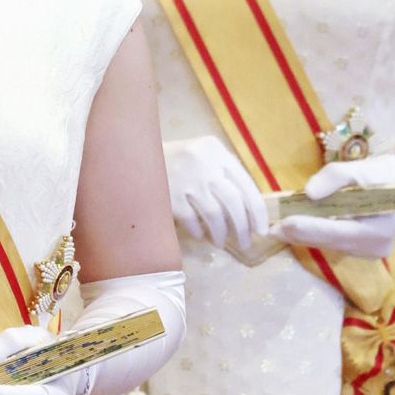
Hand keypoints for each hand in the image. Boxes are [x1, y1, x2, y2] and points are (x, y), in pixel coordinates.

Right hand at [164, 136, 268, 250]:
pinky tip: (200, 236)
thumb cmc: (175, 159)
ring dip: (221, 233)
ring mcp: (185, 179)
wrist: (134, 157)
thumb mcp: (202, 155)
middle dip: (242, 227)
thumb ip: (223, 173)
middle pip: (233, 201)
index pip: (246, 184)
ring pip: (214, 214)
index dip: (257, 211)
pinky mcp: (169, 195)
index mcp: (216, 150)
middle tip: (245, 243)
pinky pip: (191, 221)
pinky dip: (199, 232)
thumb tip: (249, 211)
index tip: (260, 230)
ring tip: (221, 243)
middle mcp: (203, 162)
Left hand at [272, 158, 394, 258]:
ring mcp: (367, 252)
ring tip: (276, 228)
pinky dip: (313, 235)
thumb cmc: (382, 174)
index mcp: (377, 230)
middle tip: (269, 228)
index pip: (336, 231)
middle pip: (328, 241)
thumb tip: (308, 193)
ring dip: (302, 236)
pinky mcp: (360, 249)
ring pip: (327, 244)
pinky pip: (331, 243)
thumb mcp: (360, 168)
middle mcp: (373, 247)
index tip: (283, 224)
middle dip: (298, 234)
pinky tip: (293, 228)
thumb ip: (334, 178)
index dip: (308, 228)